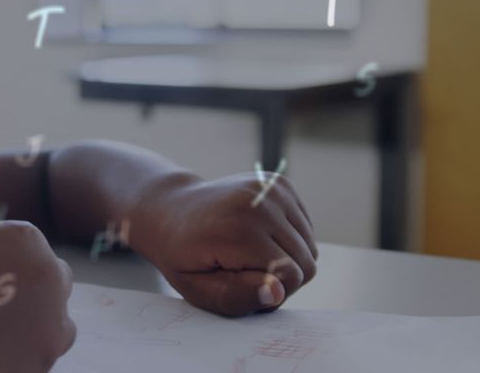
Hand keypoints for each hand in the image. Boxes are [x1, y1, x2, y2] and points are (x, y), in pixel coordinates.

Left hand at [129, 172, 317, 317]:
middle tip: (243, 270)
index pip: (291, 276)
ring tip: (248, 253)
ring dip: (285, 258)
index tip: (241, 282)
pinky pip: (305, 228)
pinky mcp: (278, 183)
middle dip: (280, 277)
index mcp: (237, 230)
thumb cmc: (183, 256)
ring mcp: (270, 188)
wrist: (170, 210)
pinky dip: (287, 239)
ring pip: (309, 247)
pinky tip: (256, 235)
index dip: (271, 291)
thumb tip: (277, 291)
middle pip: (306, 262)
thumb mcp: (197, 288)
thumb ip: (236, 296)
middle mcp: (259, 202)